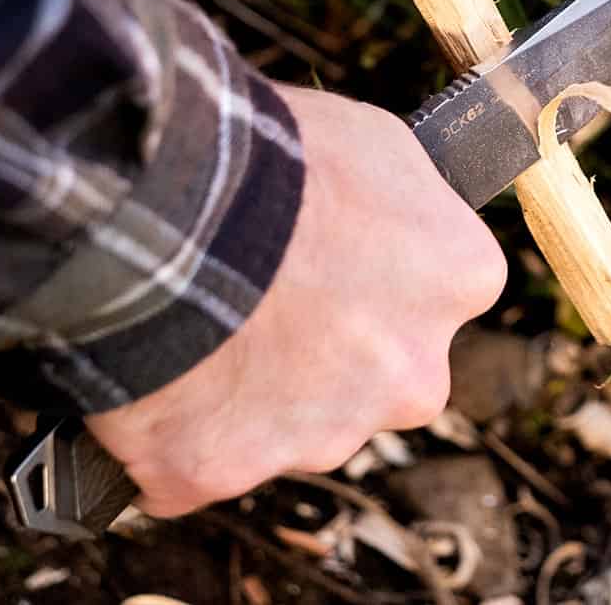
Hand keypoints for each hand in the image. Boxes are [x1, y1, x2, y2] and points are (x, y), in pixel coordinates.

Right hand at [85, 84, 504, 515]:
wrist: (168, 209)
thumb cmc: (276, 156)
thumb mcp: (375, 140)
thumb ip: (407, 198)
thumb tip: (395, 210)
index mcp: (459, 281)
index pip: (438, 292)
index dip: (380, 272)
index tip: (333, 253)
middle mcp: (413, 376)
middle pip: (380, 375)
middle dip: (333, 351)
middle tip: (267, 298)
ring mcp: (323, 433)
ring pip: (296, 425)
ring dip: (256, 392)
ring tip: (200, 324)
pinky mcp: (225, 471)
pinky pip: (198, 464)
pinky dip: (176, 432)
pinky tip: (151, 373)